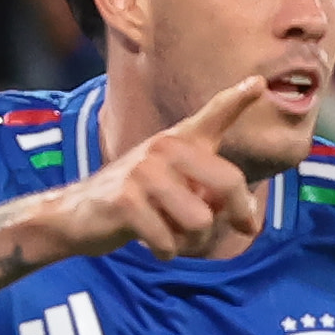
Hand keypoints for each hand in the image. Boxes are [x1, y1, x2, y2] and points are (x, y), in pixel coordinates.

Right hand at [64, 71, 293, 258]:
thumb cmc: (136, 201)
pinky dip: (166, 251)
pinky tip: (152, 243)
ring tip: (175, 235)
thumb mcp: (174, 184)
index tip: (258, 82)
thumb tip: (249, 219)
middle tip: (232, 228)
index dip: (236, 99)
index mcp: (179, 141)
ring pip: (201, 222)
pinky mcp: (125, 201)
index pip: (213, 115)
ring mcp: (144, 172)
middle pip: (228, 184)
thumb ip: (211, 192)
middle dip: (236, 215)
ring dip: (193, 241)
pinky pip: (169, 241)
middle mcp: (164, 148)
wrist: (76, 214)